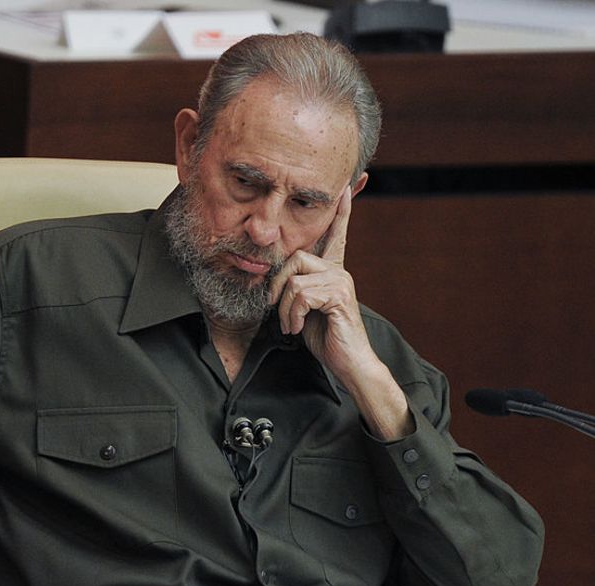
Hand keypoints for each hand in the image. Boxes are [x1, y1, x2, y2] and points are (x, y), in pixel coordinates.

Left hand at [269, 187, 373, 374]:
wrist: (348, 362)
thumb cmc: (325, 337)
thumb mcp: (302, 309)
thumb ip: (294, 289)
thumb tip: (273, 283)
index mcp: (332, 270)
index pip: (335, 234)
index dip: (340, 211)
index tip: (345, 186)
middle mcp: (339, 270)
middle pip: (295, 258)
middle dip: (277, 285)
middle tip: (275, 308)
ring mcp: (341, 281)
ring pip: (294, 279)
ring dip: (285, 308)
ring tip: (292, 324)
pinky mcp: (339, 294)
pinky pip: (301, 295)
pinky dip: (292, 315)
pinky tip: (298, 328)